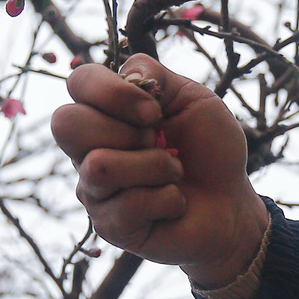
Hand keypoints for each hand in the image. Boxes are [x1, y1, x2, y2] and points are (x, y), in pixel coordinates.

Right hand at [52, 54, 268, 286]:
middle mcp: (89, 150)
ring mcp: (95, 190)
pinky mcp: (109, 226)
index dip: (113, 92)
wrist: (233, 203)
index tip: (156, 111)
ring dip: (154, 166)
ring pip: (99, 166)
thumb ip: (156, 75)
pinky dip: (167, 199)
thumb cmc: (210, 151)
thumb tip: (125, 73)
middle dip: (126, 131)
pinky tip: (174, 203)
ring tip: (173, 173)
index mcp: (106, 113)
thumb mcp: (193, 98)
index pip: (78, 84)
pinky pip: (128, 204)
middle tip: (160, 142)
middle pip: (66, 123)